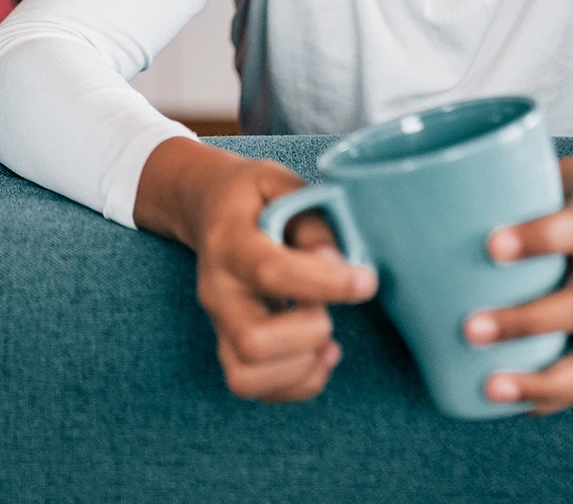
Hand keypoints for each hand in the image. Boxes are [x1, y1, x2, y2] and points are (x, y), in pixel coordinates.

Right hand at [134, 138, 378, 402]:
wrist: (206, 208)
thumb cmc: (253, 196)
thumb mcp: (280, 184)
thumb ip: (311, 219)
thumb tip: (337, 261)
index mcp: (229, 241)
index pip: (270, 271)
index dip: (323, 283)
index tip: (366, 281)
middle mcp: (217, 290)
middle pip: (252, 340)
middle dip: (309, 332)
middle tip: (328, 309)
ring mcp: (218, 324)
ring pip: (246, 377)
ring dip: (301, 367)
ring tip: (326, 339)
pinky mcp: (228, 346)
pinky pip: (254, 389)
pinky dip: (297, 384)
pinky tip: (319, 355)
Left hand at [463, 151, 572, 413]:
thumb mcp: (556, 172)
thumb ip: (506, 187)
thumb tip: (419, 199)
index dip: (537, 238)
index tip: (492, 245)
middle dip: (525, 322)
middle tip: (470, 329)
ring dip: (544, 380)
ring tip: (493, 389)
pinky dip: (555, 395)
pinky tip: (515, 403)